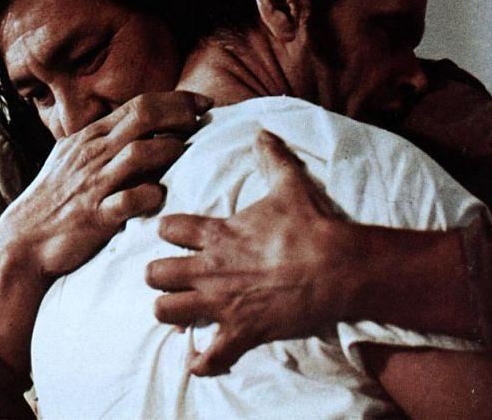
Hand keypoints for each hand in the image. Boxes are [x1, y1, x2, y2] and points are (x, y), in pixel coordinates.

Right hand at [0, 90, 210, 371]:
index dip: (177, 99)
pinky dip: (149, 194)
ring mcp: (95, 183)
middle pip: (144, 117)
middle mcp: (94, 153)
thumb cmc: (58, 198)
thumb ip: (109, 139)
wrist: (23, 241)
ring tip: (187, 151)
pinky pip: (128, 200)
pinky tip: (161, 194)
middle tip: (202, 119)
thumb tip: (145, 124)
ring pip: (139, 153)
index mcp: (92, 137)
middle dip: (180, 113)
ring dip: (170, 149)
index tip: (204, 102)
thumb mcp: (77, 158)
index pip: (140, 104)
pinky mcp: (96, 215)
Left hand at [146, 130, 359, 375]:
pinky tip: (203, 359)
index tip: (174, 234)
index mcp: (217, 233)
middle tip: (172, 276)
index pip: (168, 229)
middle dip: (159, 275)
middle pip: (156, 274)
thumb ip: (271, 158)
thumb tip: (262, 131)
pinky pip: (208, 357)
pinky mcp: (240, 331)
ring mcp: (222, 303)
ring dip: (173, 312)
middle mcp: (209, 268)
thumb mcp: (289, 185)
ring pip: (167, 313)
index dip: (167, 231)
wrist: (336, 266)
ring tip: (183, 310)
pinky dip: (203, 361)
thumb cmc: (309, 226)